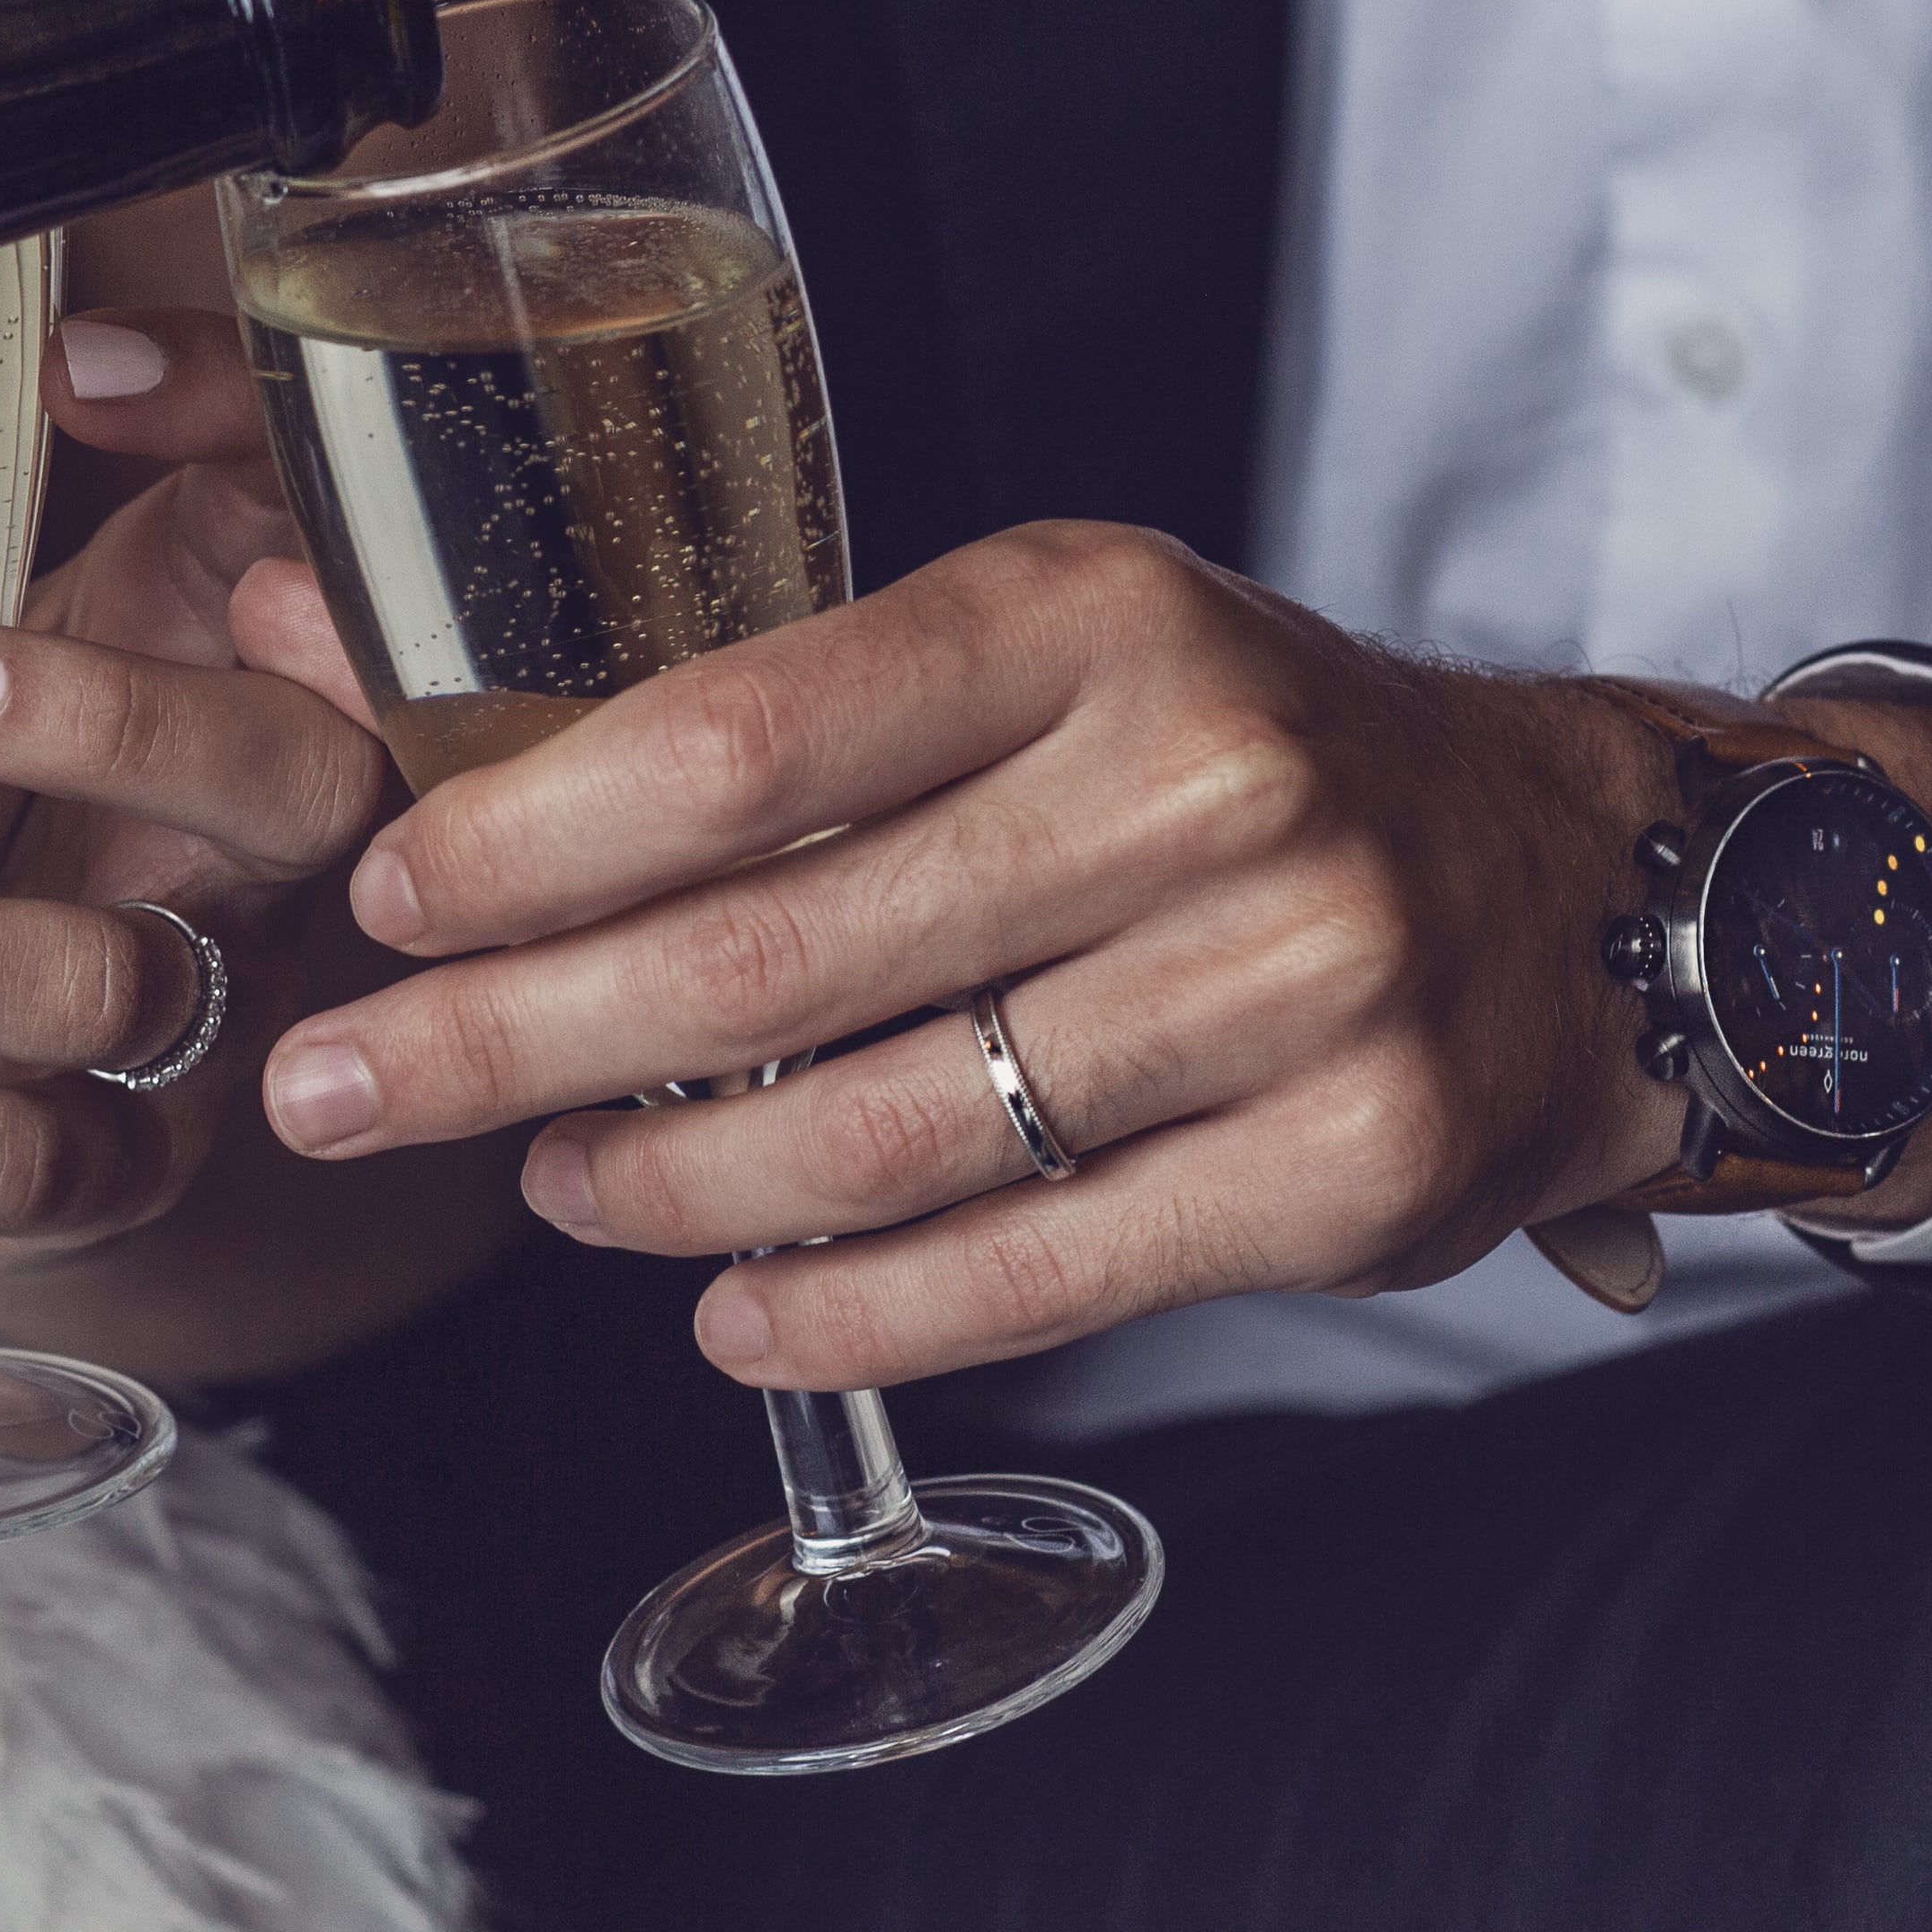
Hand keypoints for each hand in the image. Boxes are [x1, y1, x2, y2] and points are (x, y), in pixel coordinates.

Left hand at [0, 308, 517, 1377]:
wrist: (70, 1061)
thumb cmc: (52, 812)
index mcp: (277, 684)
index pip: (314, 563)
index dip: (268, 497)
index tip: (116, 411)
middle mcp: (278, 856)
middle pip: (285, 781)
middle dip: (106, 721)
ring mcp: (215, 1022)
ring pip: (99, 985)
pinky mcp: (122, 1168)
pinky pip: (4, 1165)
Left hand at [240, 521, 1931, 1394]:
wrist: (1588, 885)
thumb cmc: (1244, 762)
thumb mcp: (1043, 655)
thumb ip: (758, 696)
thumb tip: (363, 666)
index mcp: (1094, 618)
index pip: (751, 731)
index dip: (533, 834)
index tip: (384, 902)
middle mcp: (1201, 787)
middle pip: (777, 951)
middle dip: (511, 1038)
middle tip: (344, 1089)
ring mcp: (1289, 986)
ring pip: (888, 1135)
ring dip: (670, 1187)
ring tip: (555, 1188)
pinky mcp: (1342, 1170)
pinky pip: (1030, 1275)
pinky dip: (847, 1314)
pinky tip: (731, 1313)